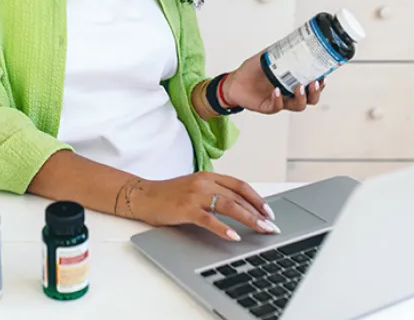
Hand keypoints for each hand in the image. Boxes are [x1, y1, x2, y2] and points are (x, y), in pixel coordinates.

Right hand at [125, 172, 279, 241]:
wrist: (143, 195)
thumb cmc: (168, 195)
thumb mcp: (195, 188)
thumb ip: (214, 193)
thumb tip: (239, 208)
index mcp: (208, 176)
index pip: (240, 185)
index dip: (257, 198)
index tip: (269, 211)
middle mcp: (203, 182)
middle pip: (238, 196)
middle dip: (258, 212)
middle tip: (271, 225)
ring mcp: (194, 194)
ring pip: (228, 205)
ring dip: (248, 219)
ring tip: (261, 229)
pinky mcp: (185, 208)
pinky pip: (209, 219)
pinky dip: (223, 228)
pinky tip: (234, 236)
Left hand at [222, 52, 323, 114]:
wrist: (234, 82)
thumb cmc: (251, 71)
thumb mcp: (266, 57)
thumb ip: (278, 50)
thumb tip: (292, 39)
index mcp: (292, 82)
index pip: (312, 86)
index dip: (321, 83)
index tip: (324, 74)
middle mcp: (288, 94)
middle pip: (310, 99)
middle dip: (315, 93)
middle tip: (314, 83)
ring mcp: (279, 101)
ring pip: (298, 105)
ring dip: (301, 97)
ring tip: (299, 87)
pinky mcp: (268, 107)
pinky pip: (277, 106)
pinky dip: (278, 99)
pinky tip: (276, 90)